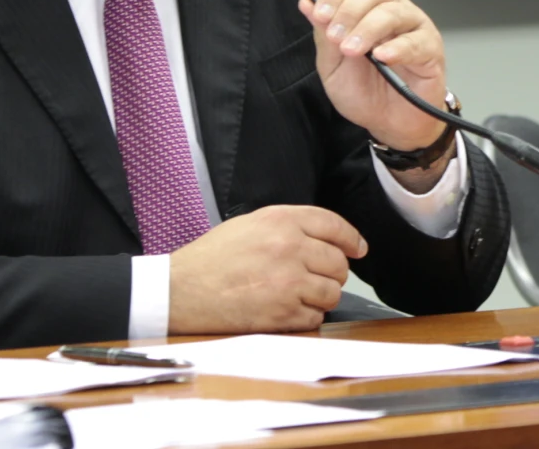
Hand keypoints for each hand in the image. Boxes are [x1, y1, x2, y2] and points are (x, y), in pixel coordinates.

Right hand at [167, 205, 365, 334]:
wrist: (180, 290)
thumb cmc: (211, 258)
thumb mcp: (251, 224)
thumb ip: (288, 226)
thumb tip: (325, 238)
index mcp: (282, 220)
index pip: (334, 225)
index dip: (351, 239)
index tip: (358, 249)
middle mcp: (290, 247)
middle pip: (339, 263)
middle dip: (333, 273)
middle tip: (317, 278)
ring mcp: (289, 282)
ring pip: (332, 292)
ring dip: (322, 296)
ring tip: (300, 296)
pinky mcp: (282, 313)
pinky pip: (315, 317)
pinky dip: (307, 317)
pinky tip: (288, 311)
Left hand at [301, 0, 451, 157]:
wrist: (390, 123)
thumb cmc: (364, 93)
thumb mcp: (333, 66)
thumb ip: (323, 35)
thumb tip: (306, 3)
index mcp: (364, 9)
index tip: (320, 16)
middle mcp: (391, 9)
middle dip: (348, 13)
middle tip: (336, 38)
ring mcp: (413, 26)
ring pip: (392, 12)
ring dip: (368, 29)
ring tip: (353, 51)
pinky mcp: (430, 47)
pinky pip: (415, 41)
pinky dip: (397, 47)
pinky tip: (382, 57)